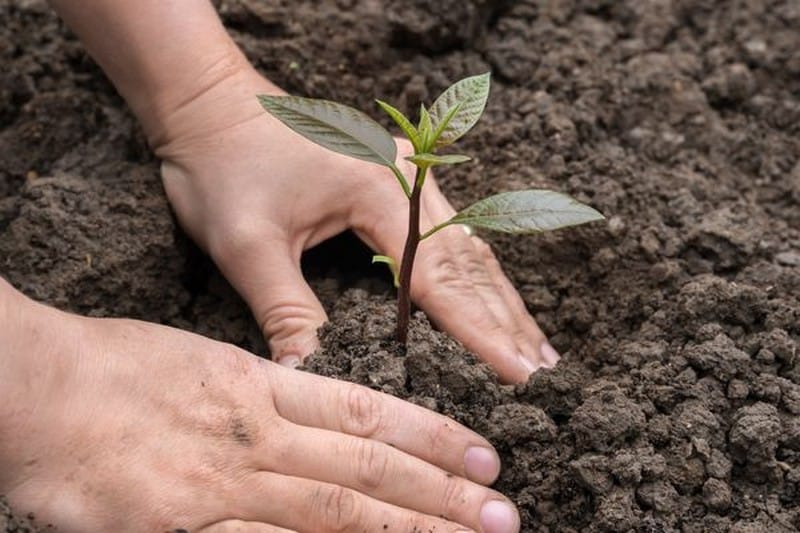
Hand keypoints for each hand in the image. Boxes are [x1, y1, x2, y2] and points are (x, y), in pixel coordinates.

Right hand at [0, 290, 518, 531]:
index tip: (482, 456)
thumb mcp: (204, 359)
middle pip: (366, 469)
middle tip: (503, 513)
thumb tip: (319, 407)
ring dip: (403, 530)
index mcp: (262, 385)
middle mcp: (258, 435)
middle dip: (440, 494)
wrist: (37, 388)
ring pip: (332, 513)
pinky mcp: (182, 529)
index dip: (431, 436)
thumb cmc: (114, 365)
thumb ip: (265, 390)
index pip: (368, 411)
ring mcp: (224, 485)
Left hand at [155, 67, 558, 383]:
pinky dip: (474, 273)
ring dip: (500, 299)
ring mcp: (406, 172)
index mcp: (378, 191)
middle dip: (505, 321)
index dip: (479, 334)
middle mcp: (407, 177)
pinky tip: (494, 297)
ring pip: (467, 246)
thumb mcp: (246, 245)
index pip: (439, 279)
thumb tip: (312, 379)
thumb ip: (287, 312)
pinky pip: (449, 231)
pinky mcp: (396, 176)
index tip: (516, 376)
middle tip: (542, 373)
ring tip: (536, 344)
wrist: (209, 101)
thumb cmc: (222, 164)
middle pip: (469, 262)